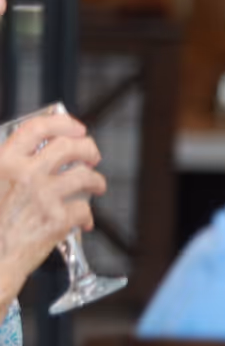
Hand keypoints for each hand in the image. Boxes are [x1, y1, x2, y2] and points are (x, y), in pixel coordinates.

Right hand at [0, 111, 106, 302]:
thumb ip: (11, 167)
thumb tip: (39, 153)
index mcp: (4, 162)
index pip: (37, 128)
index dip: (63, 124)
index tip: (77, 128)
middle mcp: (24, 175)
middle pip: (69, 146)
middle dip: (88, 148)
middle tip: (92, 156)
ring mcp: (42, 197)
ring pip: (85, 176)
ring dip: (96, 180)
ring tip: (96, 186)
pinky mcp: (57, 220)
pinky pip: (84, 209)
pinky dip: (86, 216)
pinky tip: (82, 221)